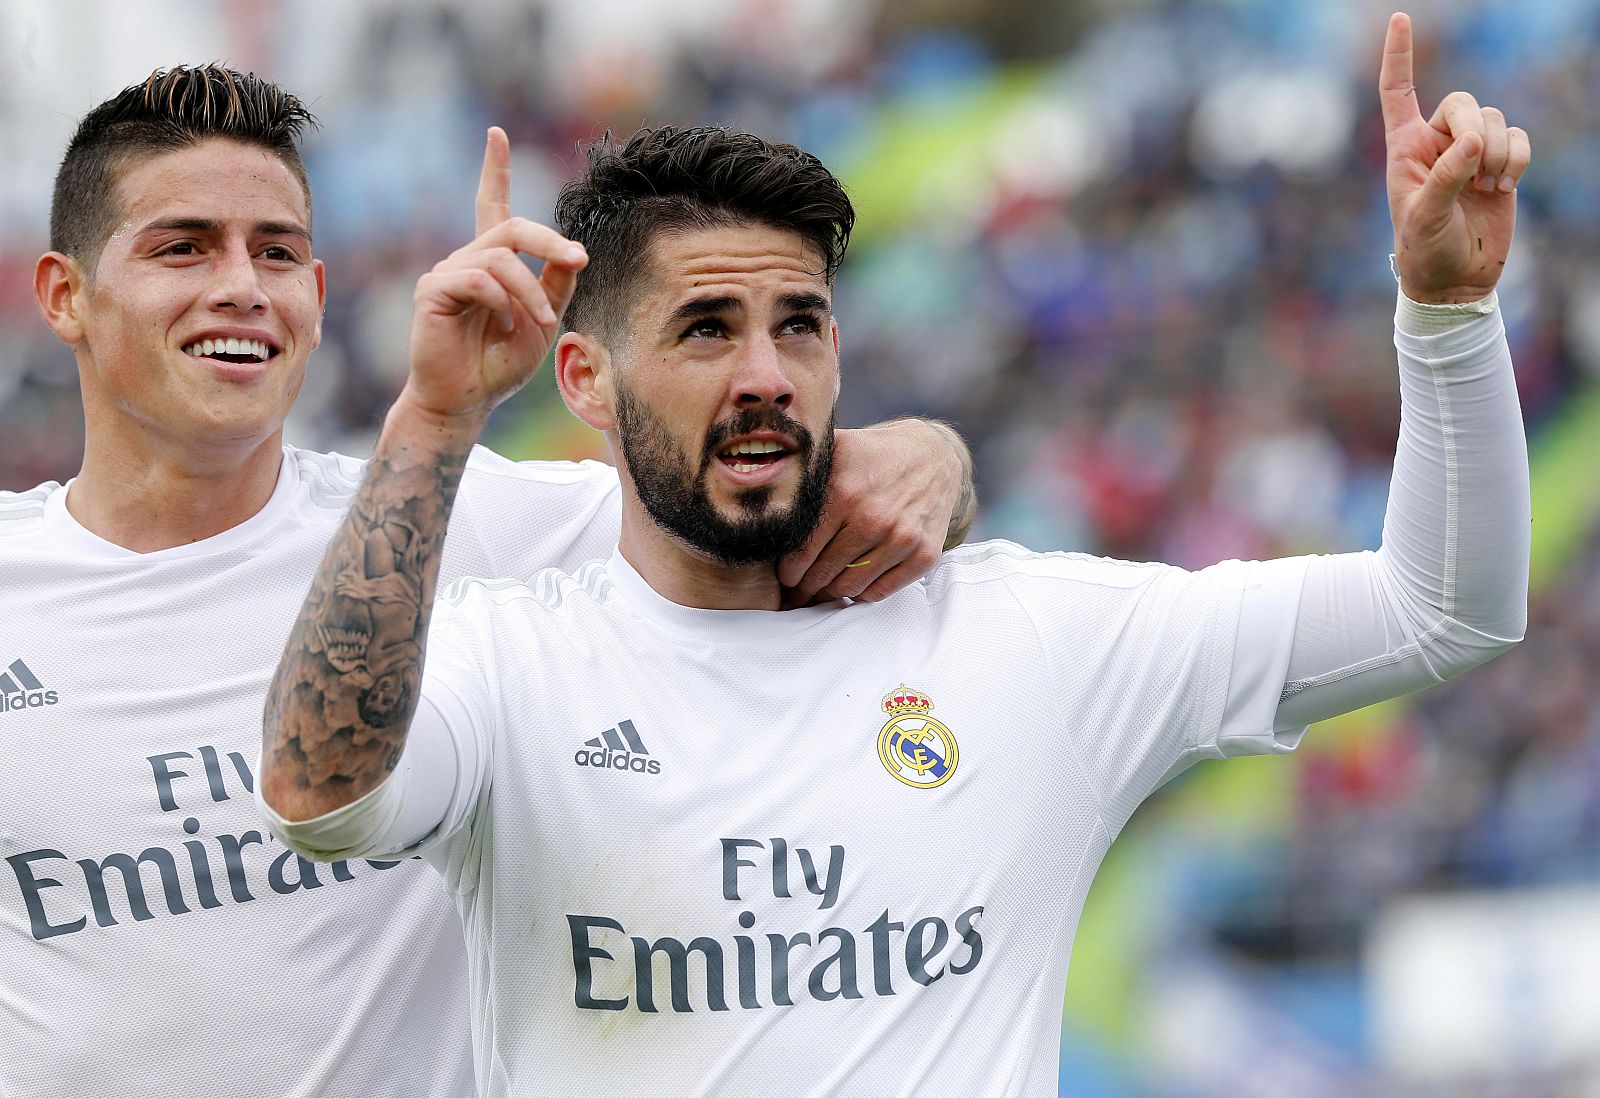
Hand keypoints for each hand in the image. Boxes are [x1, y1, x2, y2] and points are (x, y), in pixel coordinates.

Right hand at [403, 127, 587, 425]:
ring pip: (500, 257)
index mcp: (493, 263)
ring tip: (537, 321)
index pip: (492, 207)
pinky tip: (505, 323)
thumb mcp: (544, 321)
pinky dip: (501, 300)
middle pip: (513, 227)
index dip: (494, 170)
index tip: (497, 134)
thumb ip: (558, 285)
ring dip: (530, 290)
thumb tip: (578, 250)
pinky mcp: (433, 290)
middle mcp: (468, 260)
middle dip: (550, 241)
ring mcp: (447, 272)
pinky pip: (476, 278)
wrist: (468, 401)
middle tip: (578, 259)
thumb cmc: (501, 364)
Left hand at [777, 419, 968, 605]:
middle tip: (795, 591)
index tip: (783, 574)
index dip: (786, 570)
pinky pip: (880, 592)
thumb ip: (798, 468)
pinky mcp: (924, 555)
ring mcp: (902, 539)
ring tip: (819, 590)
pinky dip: (861, 594)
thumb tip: (746, 477)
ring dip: (830, 594)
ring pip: (850, 588)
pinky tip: (851, 585)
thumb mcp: (834, 448)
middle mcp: (873, 518)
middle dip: (803, 587)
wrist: (933, 456)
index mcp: (843, 492)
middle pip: (822, 574)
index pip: (801, 551)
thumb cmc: (872, 455)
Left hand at [1380, 12, 1529, 302]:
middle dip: (1475, 129)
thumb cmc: (1425, 250)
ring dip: (1497, 153)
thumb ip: (1446, 177)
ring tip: (1485, 189)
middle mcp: (1436, 142)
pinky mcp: (1498, 162)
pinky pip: (1517, 136)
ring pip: (1494, 120)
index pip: (1398, 92)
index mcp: (1404, 148)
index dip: (1398, 56)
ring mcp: (1469, 151)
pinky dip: (1517, 158)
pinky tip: (1504, 186)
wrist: (1455, 278)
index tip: (1399, 19)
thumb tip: (1472, 141)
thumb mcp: (1425, 217)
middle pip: (1464, 102)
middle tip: (1475, 171)